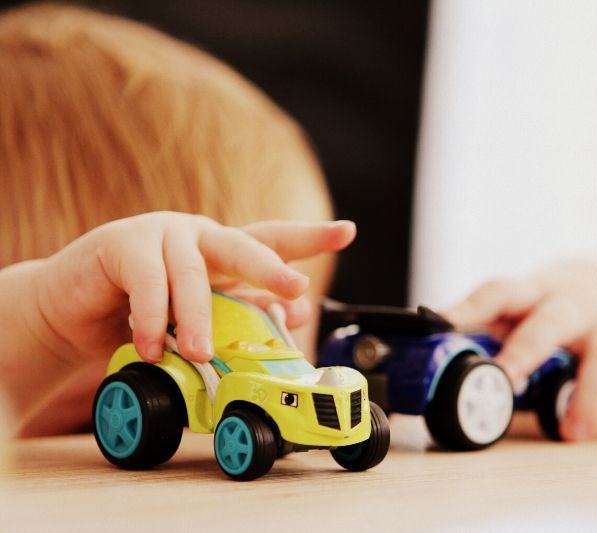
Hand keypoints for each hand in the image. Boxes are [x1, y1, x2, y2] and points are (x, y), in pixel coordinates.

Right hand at [32, 212, 355, 365]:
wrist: (70, 312)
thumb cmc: (140, 315)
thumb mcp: (196, 318)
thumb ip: (237, 313)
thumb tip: (291, 316)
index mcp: (221, 251)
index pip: (271, 239)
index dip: (310, 236)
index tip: (348, 231)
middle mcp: (197, 236)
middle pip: (243, 245)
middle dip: (272, 267)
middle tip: (294, 288)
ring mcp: (161, 234)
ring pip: (193, 275)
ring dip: (200, 319)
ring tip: (202, 353)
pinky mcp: (121, 244)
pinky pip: (147, 283)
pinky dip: (153, 319)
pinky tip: (152, 346)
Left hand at [442, 260, 596, 441]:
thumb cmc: (550, 306)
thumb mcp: (519, 308)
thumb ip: (485, 330)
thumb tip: (428, 359)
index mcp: (532, 294)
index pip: (500, 292)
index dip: (471, 306)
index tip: (442, 321)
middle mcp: (572, 305)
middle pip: (551, 320)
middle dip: (528, 349)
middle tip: (507, 380)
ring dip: (588, 394)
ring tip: (571, 432)